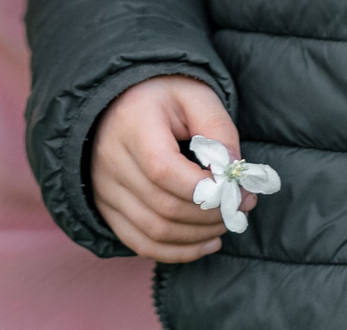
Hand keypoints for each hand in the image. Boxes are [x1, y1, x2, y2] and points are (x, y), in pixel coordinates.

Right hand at [90, 75, 248, 262]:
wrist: (119, 99)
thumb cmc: (164, 95)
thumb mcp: (196, 96)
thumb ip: (218, 131)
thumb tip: (233, 174)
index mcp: (132, 125)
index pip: (165, 172)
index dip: (206, 189)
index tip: (239, 187)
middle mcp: (110, 160)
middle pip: (163, 207)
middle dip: (211, 215)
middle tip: (242, 206)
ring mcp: (104, 188)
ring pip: (154, 231)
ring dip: (199, 235)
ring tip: (226, 222)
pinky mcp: (106, 207)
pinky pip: (140, 243)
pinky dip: (176, 252)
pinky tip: (205, 243)